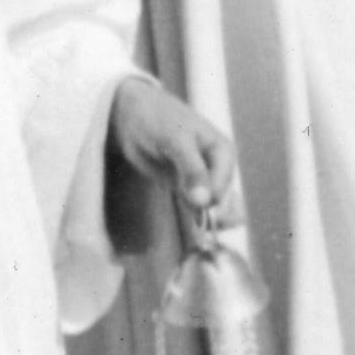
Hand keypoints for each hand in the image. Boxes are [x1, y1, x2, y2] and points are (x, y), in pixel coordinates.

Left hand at [104, 77, 238, 261]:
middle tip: (203, 238)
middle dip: (214, 219)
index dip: (212, 203)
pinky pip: (196, 208)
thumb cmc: (156, 118)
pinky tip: (196, 235)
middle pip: (222, 200)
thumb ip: (192, 169)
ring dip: (208, 224)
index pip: (223, 185)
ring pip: (212, 208)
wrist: (131, 113)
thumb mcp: (174, 139)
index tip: (197, 212)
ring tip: (202, 240)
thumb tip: (205, 201)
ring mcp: (202, 178)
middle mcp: (217, 166)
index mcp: (222, 151)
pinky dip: (196, 221)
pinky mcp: (186, 187)